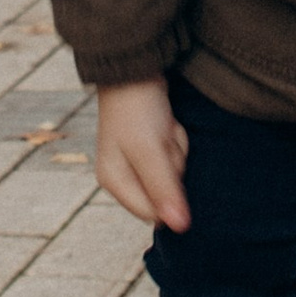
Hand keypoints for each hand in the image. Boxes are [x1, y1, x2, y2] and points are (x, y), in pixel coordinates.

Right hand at [93, 77, 190, 229]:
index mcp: (115, 182)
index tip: (163, 163)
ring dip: (176, 149)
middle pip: (166, 193)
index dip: (168, 191)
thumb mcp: (149, 151)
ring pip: (174, 173)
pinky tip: (167, 124)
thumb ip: (164, 189)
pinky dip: (176, 140)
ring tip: (164, 127)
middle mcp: (124, 177)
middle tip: (162, 139)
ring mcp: (138, 162)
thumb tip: (180, 228)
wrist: (134, 68)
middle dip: (173, 165)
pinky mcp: (151, 148)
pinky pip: (174, 155)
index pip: (154, 213)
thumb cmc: (136, 110)